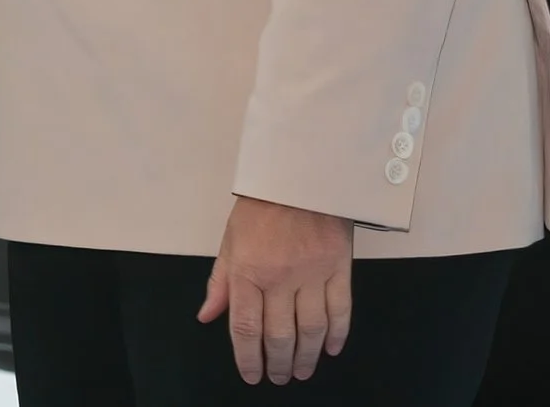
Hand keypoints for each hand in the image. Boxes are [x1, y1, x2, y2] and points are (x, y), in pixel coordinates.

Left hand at [198, 197, 353, 384]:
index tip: (251, 374)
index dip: (247, 358)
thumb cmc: (263, 203)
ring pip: (311, 330)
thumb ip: (221, 281)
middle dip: (277, 364)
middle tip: (278, 377)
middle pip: (280, 335)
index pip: (245, 327)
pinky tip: (331, 348)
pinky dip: (337, 335)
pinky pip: (341, 310)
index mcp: (248, 269)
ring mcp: (313, 273)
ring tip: (301, 371)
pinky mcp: (340, 267)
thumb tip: (208, 315)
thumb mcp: (231, 238)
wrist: (300, 171)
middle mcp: (280, 276)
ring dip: (307, 357)